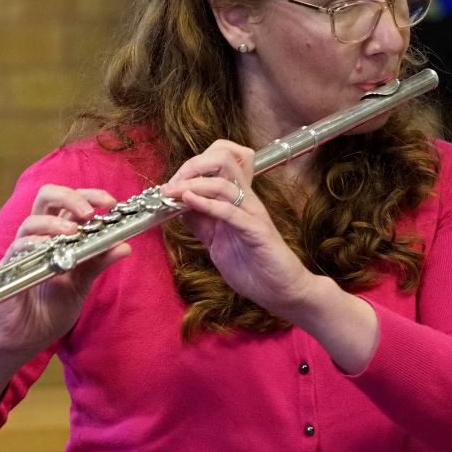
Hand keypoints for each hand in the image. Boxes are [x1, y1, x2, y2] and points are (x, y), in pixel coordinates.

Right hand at [0, 184, 129, 353]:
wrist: (30, 337)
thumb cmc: (53, 308)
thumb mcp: (82, 283)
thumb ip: (99, 262)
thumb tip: (125, 246)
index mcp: (60, 235)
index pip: (72, 201)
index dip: (90, 195)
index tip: (110, 203)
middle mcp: (41, 237)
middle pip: (47, 197)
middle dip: (70, 197)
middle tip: (89, 213)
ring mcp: (24, 251)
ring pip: (31, 220)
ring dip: (53, 223)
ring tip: (72, 234)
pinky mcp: (11, 269)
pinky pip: (17, 248)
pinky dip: (32, 244)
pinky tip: (46, 248)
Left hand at [161, 140, 315, 316]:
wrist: (280, 291)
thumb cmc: (253, 267)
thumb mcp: (217, 242)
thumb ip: (201, 224)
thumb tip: (177, 209)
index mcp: (238, 199)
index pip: (219, 161)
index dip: (191, 166)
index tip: (170, 185)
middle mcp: (246, 200)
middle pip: (222, 159)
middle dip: (191, 166)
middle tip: (171, 185)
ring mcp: (253, 214)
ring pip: (224, 182)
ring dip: (192, 184)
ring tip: (173, 193)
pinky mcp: (257, 231)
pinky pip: (231, 211)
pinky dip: (207, 204)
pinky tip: (189, 202)